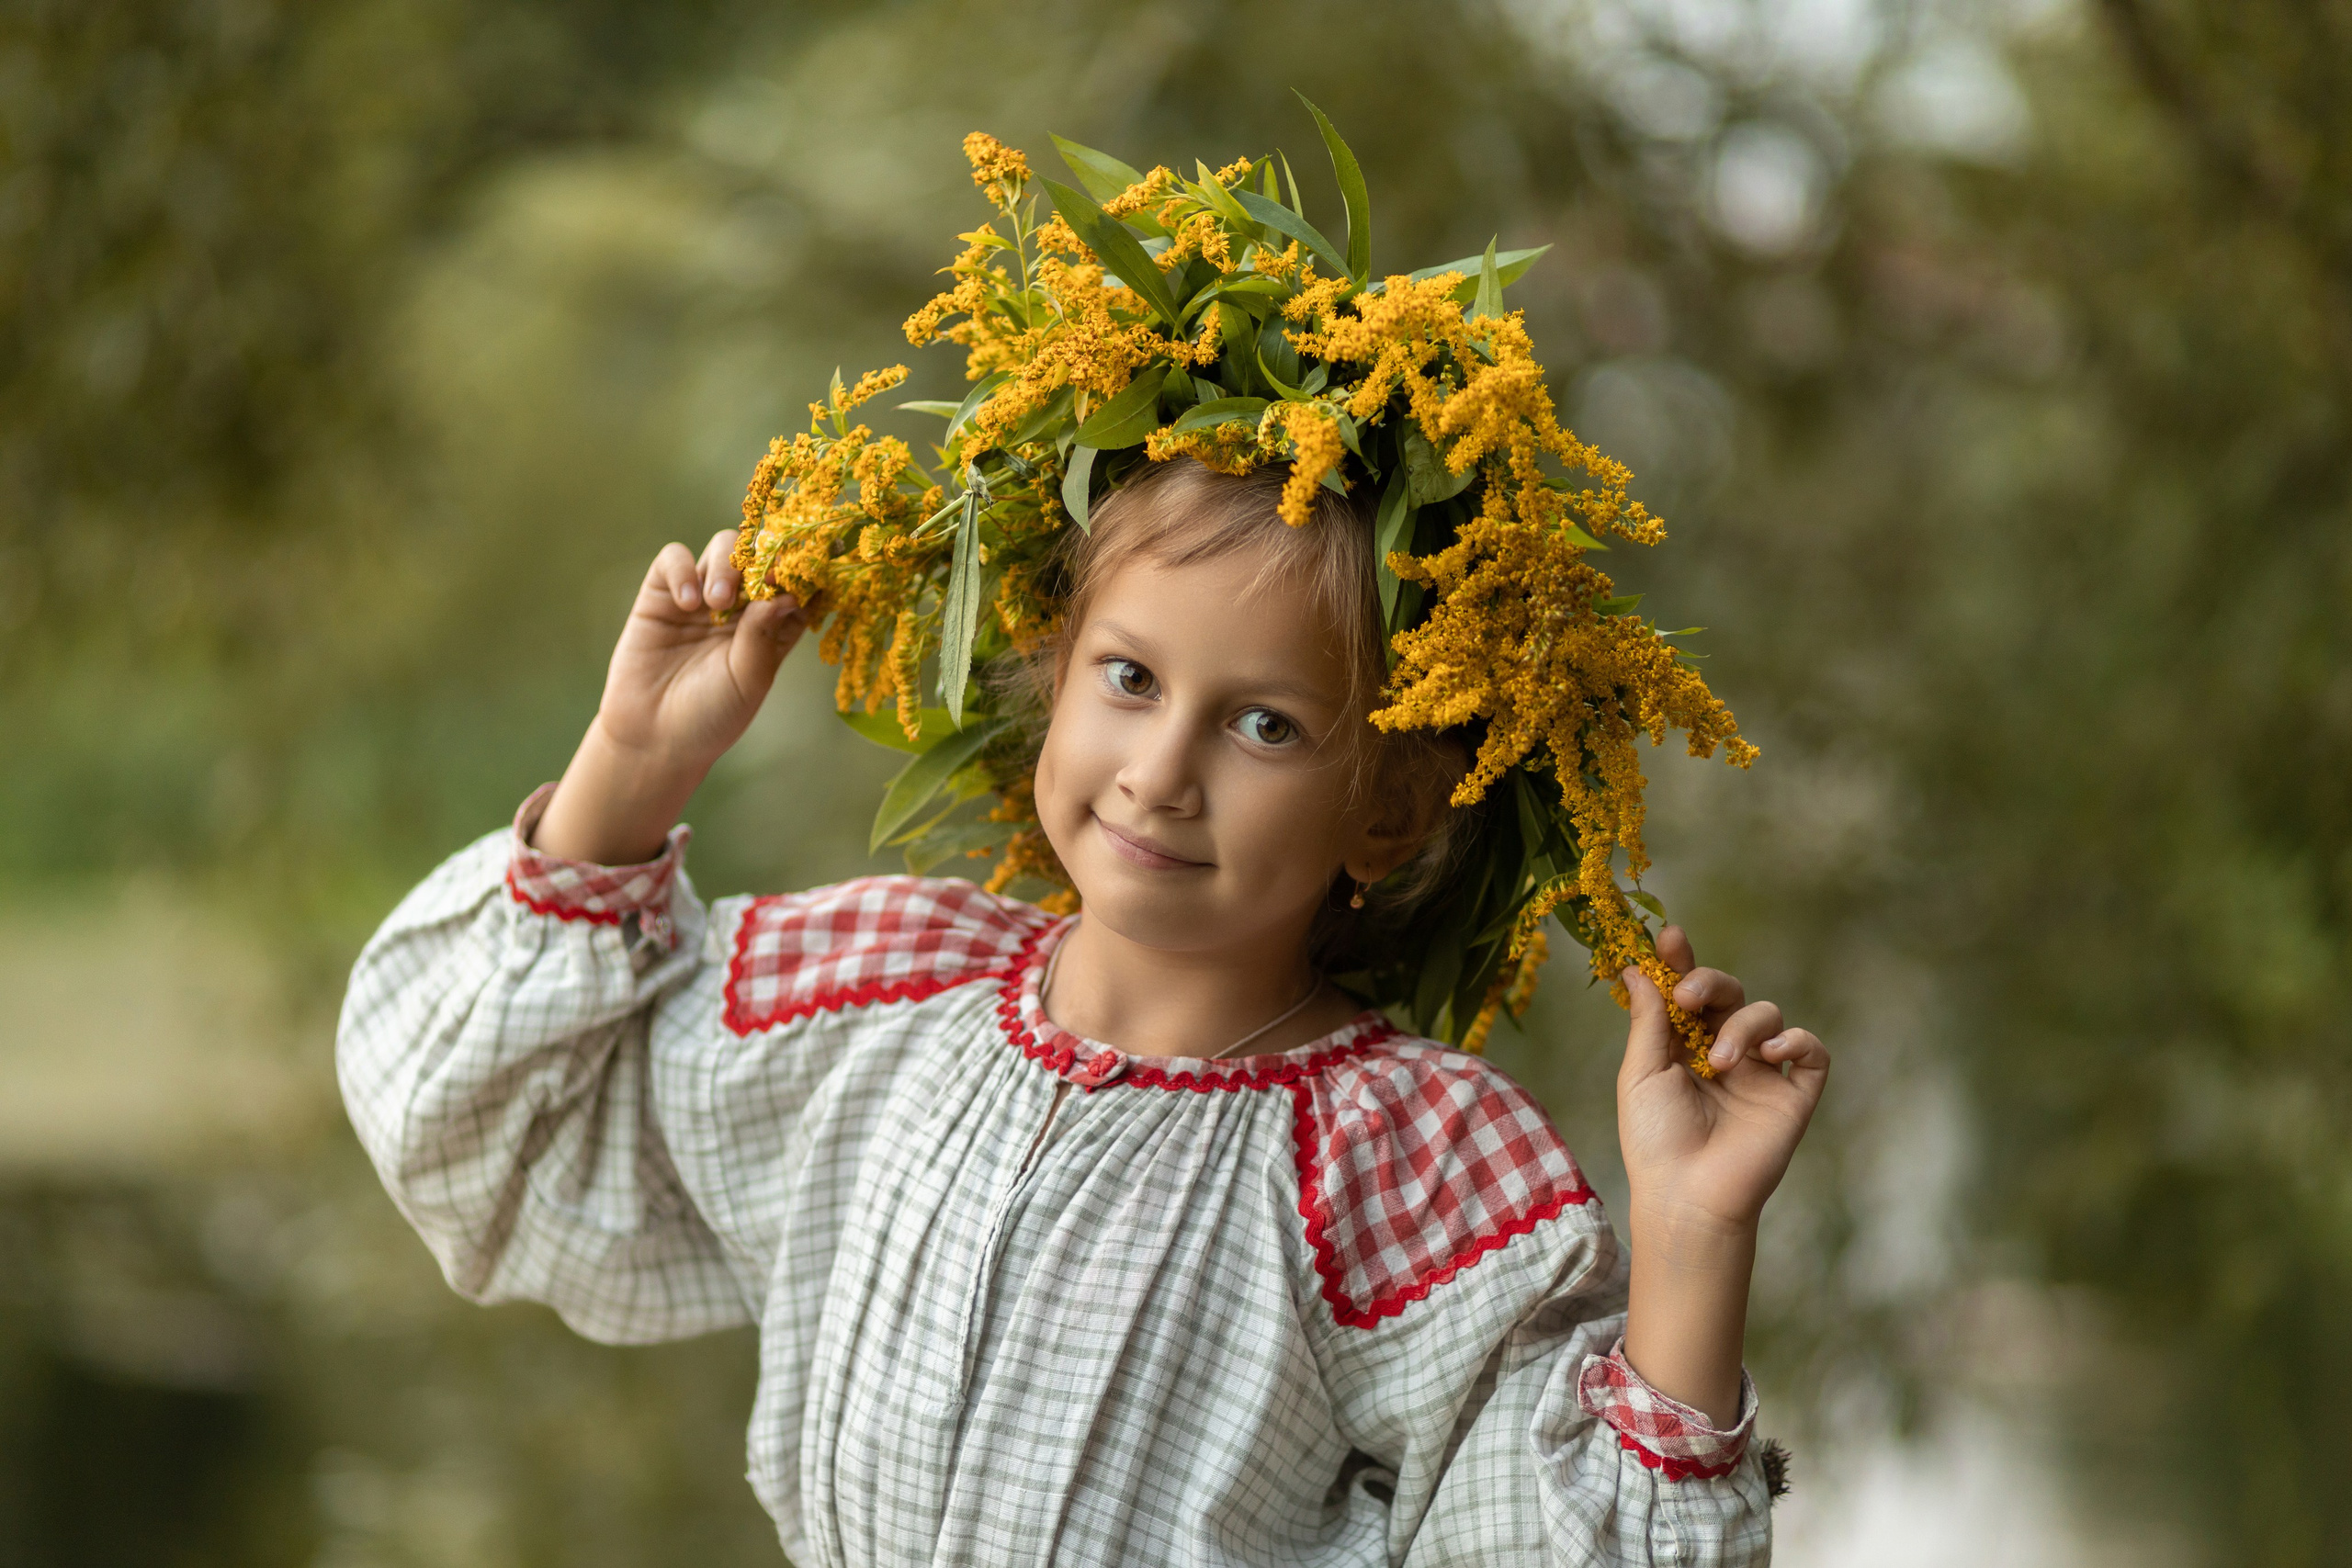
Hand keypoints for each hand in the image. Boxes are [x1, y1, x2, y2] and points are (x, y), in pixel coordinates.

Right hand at [532, 532, 805, 863]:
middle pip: (760, 556)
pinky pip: (674, 559)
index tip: (806, 574)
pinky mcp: (661, 594)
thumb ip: (764, 635)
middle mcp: (740, 606)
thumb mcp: (748, 680)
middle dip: (765, 559)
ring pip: (722, 548)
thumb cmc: (711, 716)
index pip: (794, 583)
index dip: (801, 573)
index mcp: (772, 626)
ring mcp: (701, 596)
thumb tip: (787, 592)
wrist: (653, 738)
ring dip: (727, 565)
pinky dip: (684, 571)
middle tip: (765, 578)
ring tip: (719, 603)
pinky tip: (688, 604)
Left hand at [1618, 927, 1828, 1244]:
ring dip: (1742, 1025)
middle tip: (1688, 995)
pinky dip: (1796, 1040)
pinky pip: (1811, 1052)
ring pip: (1767, 1014)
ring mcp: (1761, 1074)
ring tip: (1720, 1062)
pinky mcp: (1793, 1097)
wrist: (1687, 1196)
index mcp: (1683, 1047)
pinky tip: (1769, 1054)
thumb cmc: (1655, 1140)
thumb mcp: (1641, 1072)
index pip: (1687, 992)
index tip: (1670, 936)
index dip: (1681, 961)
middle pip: (1729, 993)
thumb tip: (1636, 968)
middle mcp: (1724, 1054)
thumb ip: (1648, 1019)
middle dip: (1710, 981)